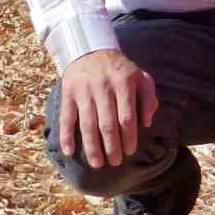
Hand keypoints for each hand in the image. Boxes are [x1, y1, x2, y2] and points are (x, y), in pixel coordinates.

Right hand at [59, 49, 157, 168]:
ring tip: (97, 164)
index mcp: (124, 84)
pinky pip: (66, 119)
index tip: (130, 152)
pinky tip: (70, 152)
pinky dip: (66, 136)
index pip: (127, 116)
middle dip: (111, 146)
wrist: (90, 51)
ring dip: (91, 147)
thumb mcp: (141, 77)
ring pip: (87, 124)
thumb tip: (147, 122)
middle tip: (115, 163)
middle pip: (107, 123)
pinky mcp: (68, 95)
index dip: (128, 136)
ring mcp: (83, 92)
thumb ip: (149, 98)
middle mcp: (103, 88)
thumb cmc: (121, 71)